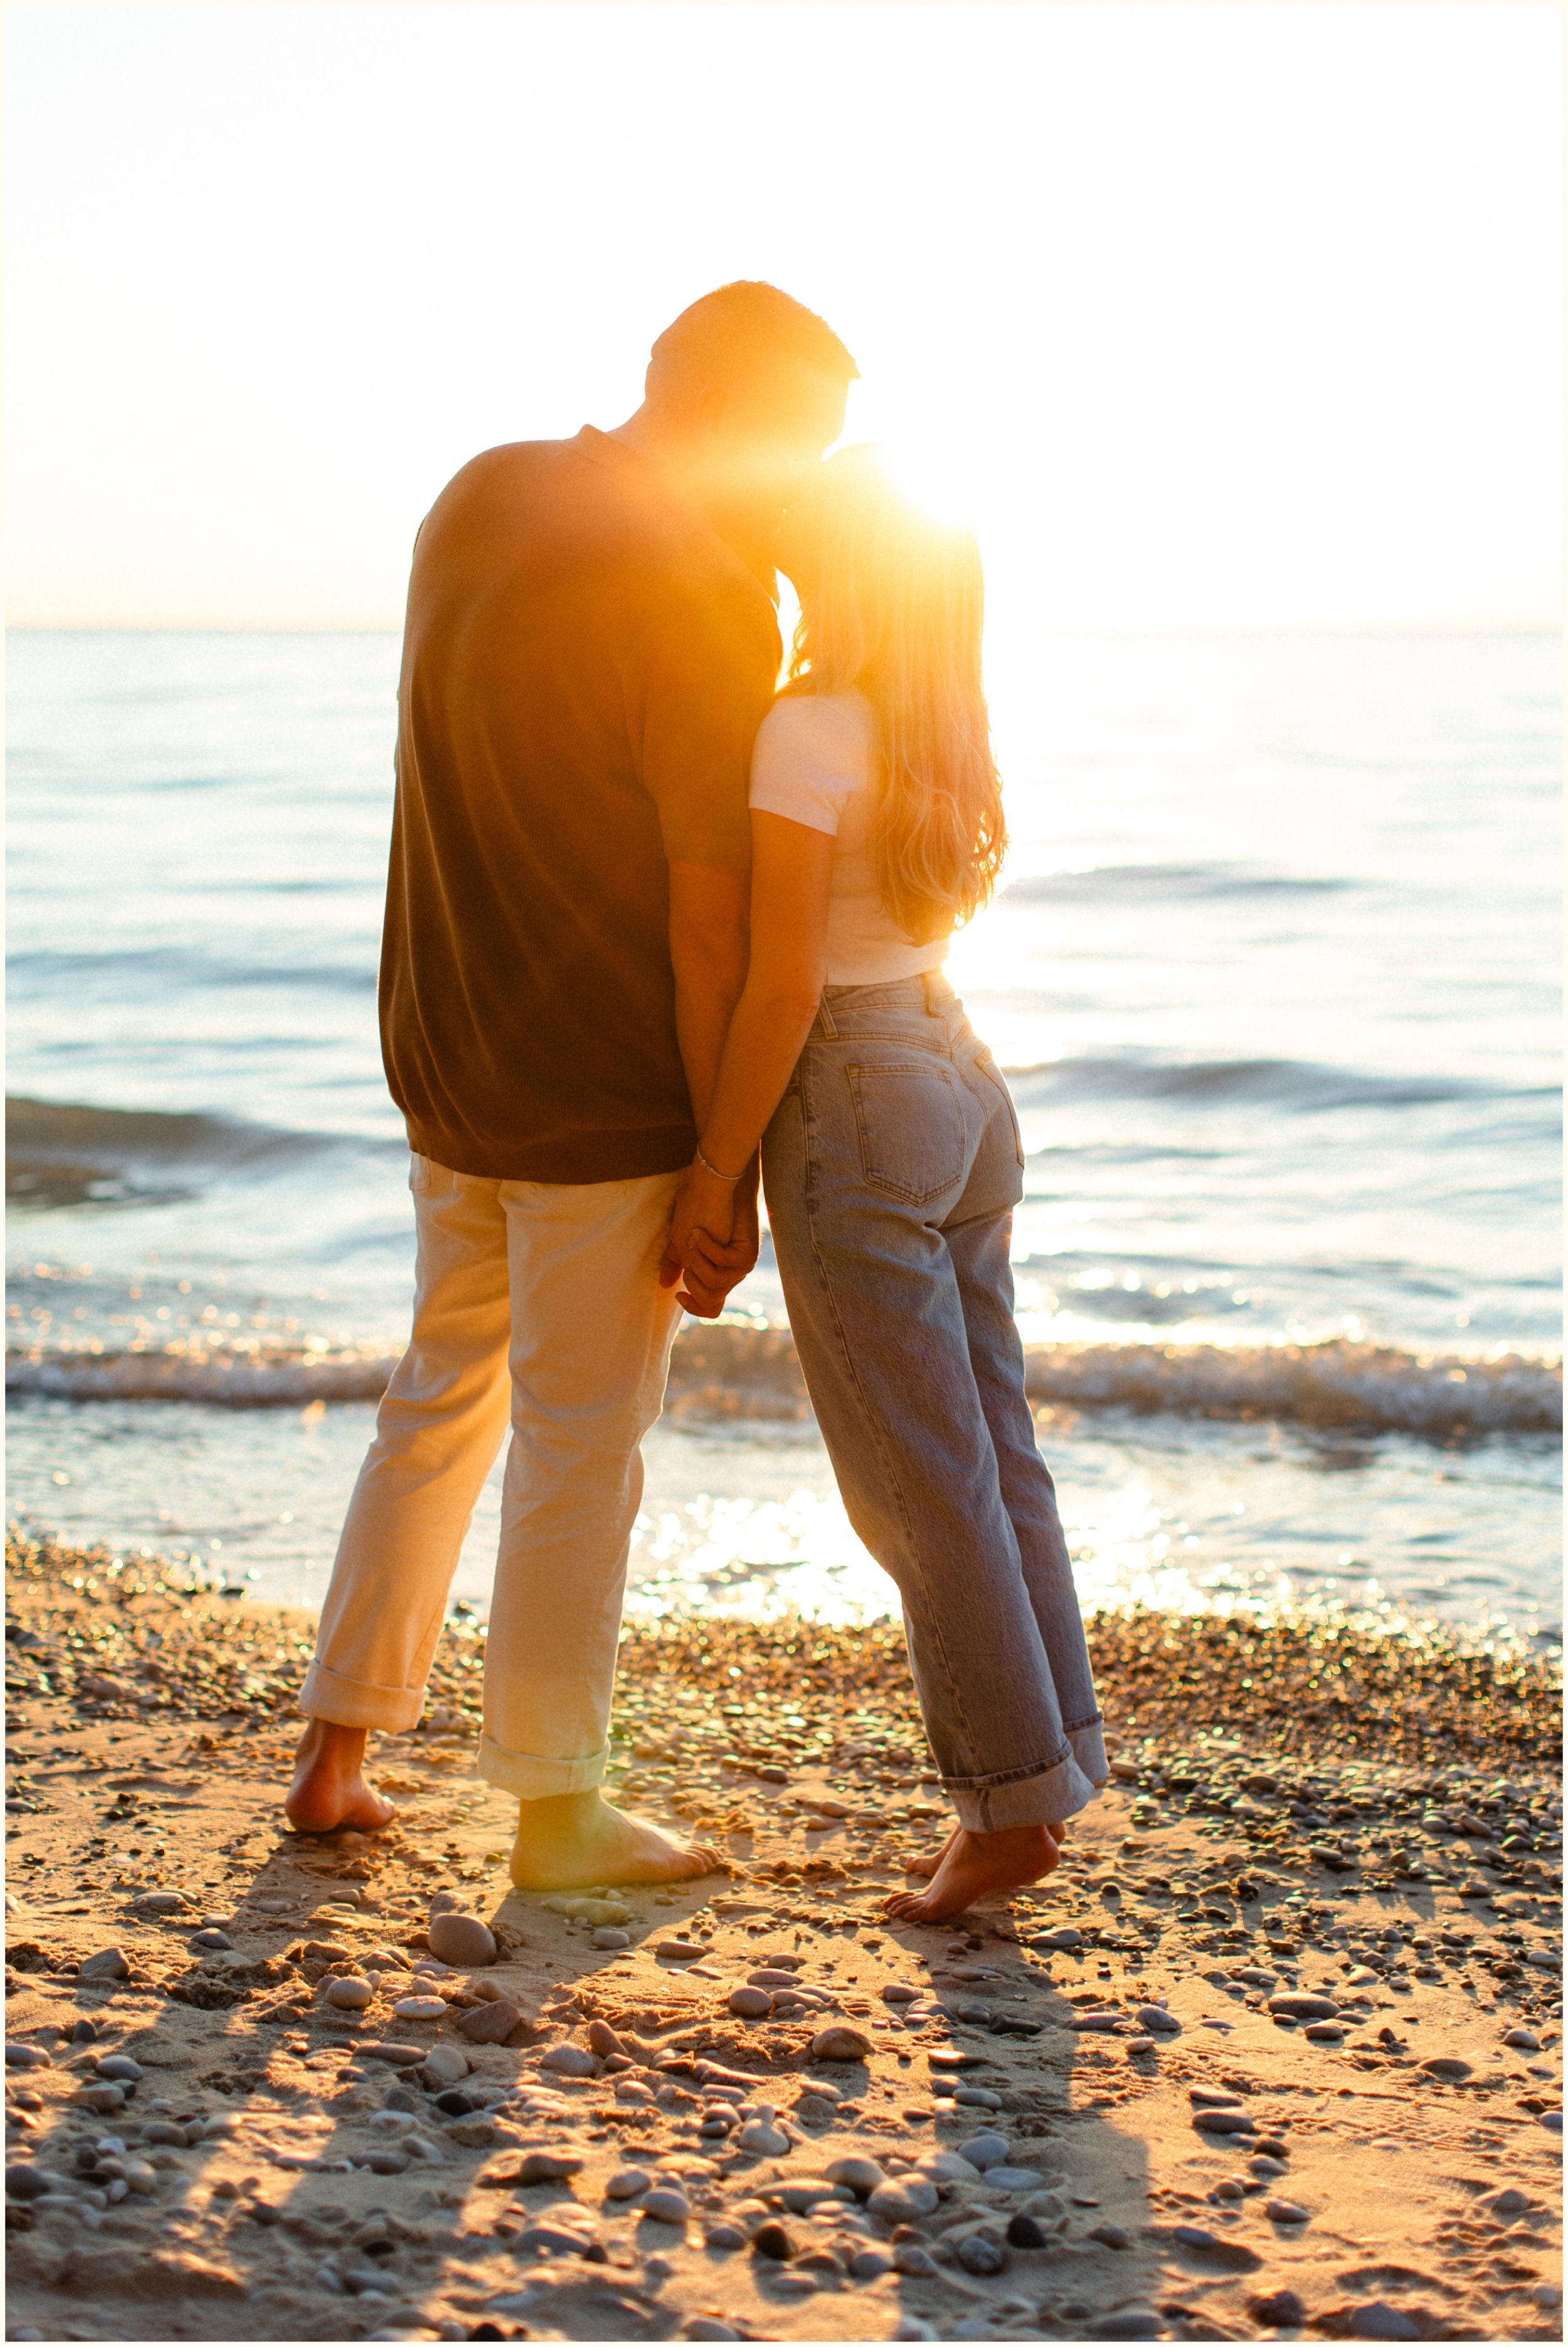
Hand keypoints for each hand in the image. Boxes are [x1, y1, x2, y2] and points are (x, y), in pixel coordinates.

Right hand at [659, 1163, 758, 1319]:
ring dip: (697, 1261)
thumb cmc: (699, 1210)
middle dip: (692, 1278)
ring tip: (695, 1237)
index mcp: (718, 1274)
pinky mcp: (747, 1256)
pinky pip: (721, 1263)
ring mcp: (742, 1267)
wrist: (717, 1187)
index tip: (678, 1295)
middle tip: (689, 1251)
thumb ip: (676, 1263)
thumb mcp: (681, 1240)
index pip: (711, 1308)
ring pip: (713, 1284)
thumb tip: (665, 1285)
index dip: (693, 1308)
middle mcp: (732, 1275)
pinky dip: (707, 1247)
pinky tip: (701, 1230)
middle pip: (711, 1301)